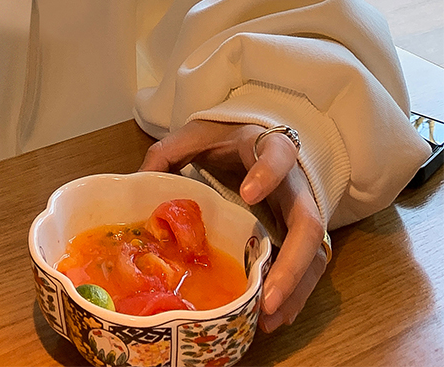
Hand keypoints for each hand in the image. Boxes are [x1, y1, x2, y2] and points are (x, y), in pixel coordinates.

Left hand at [140, 120, 328, 331]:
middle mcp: (295, 182)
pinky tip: (272, 316)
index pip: (277, 154)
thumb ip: (167, 153)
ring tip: (267, 318)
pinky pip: (308, 267)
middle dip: (292, 263)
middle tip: (265, 295)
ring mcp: (303, 210)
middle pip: (308, 222)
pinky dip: (295, 294)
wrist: (257, 134)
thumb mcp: (195, 136)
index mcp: (265, 148)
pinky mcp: (301, 233)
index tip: (249, 195)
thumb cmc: (226, 138)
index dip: (267, 174)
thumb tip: (138, 183)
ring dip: (295, 289)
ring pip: (314, 253)